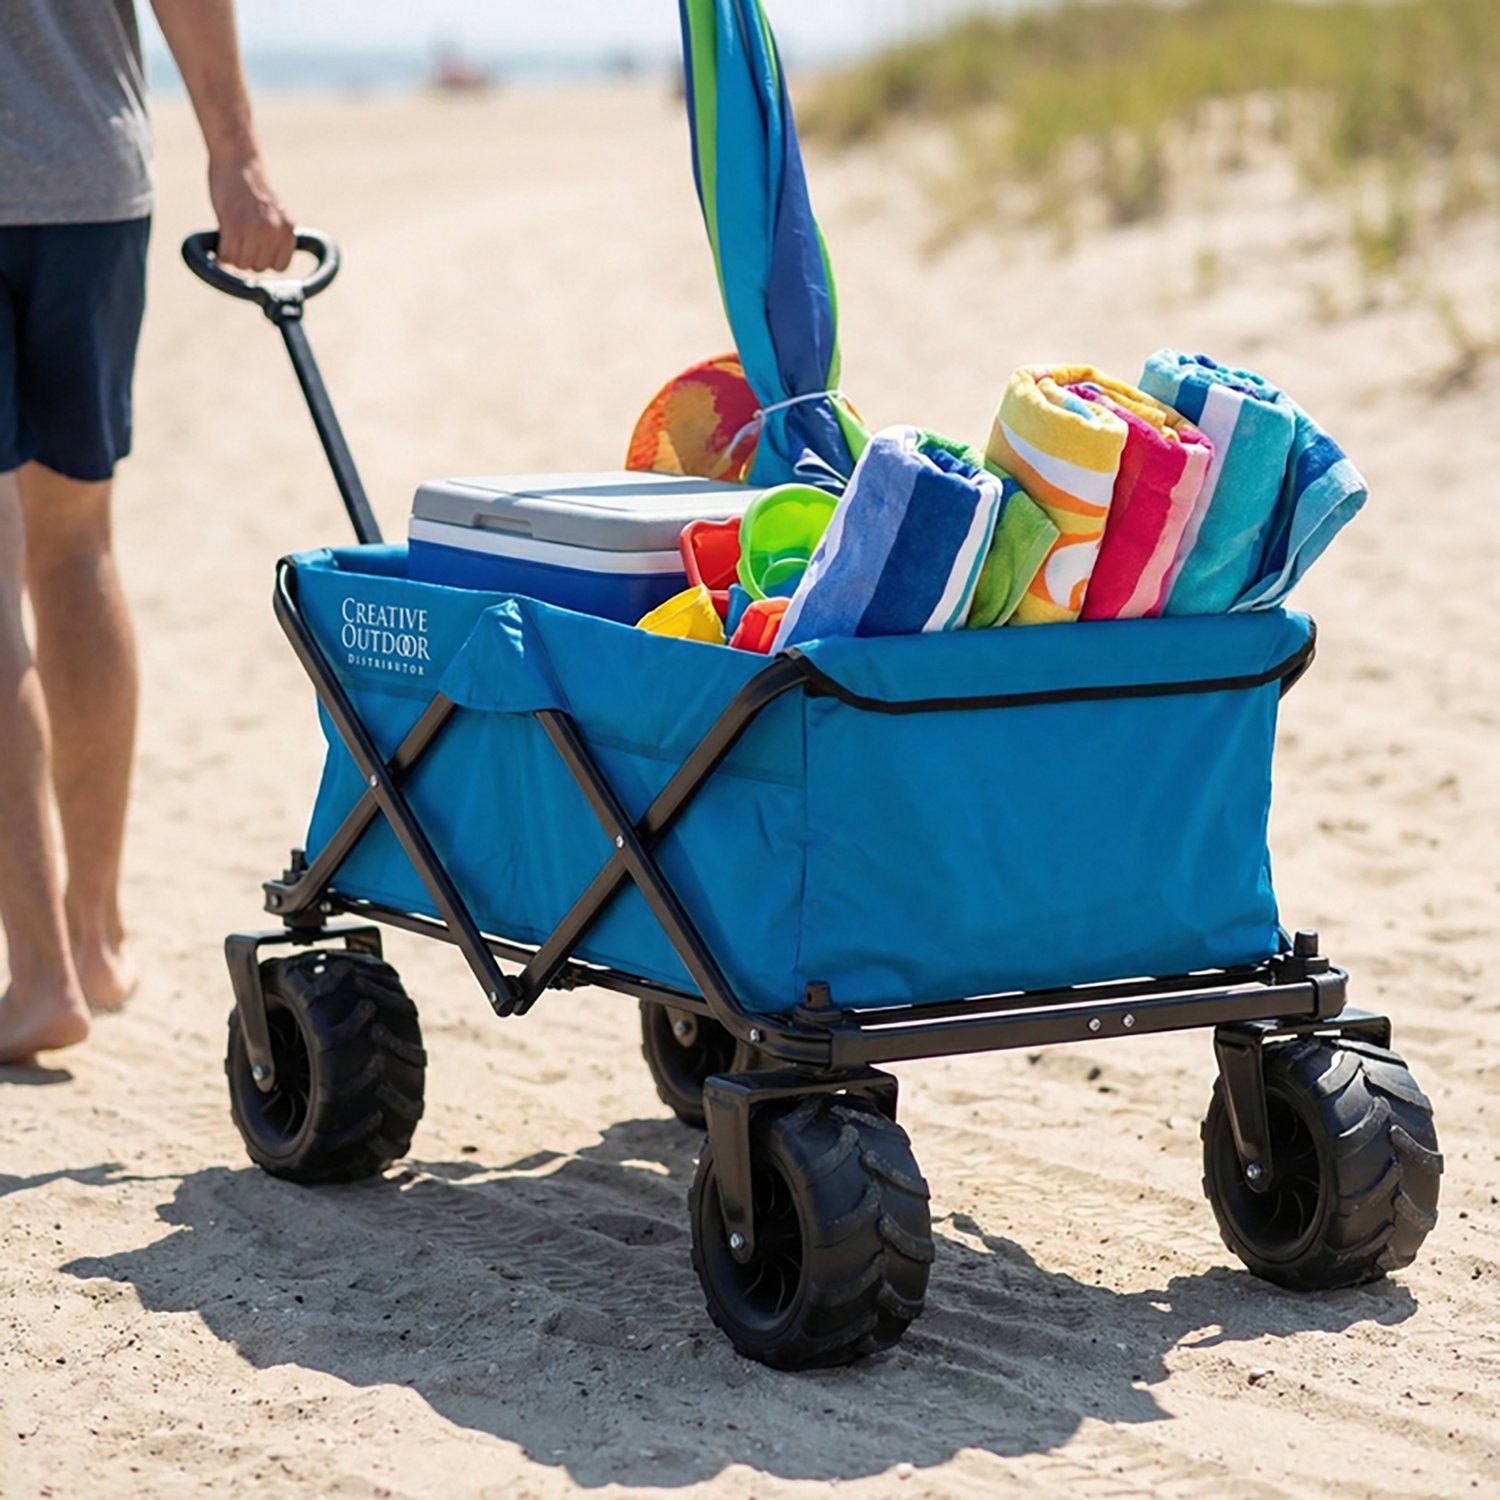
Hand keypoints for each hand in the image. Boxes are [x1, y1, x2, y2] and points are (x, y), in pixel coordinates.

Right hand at [209, 152, 294, 270]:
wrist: (237, 159)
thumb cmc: (251, 187)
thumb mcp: (273, 213)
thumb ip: (272, 237)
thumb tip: (258, 266)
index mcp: (288, 229)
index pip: (280, 267)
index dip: (264, 261)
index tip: (254, 251)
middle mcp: (275, 231)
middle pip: (258, 267)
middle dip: (246, 257)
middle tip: (237, 240)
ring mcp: (254, 229)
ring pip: (241, 264)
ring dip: (232, 256)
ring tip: (229, 237)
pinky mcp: (233, 224)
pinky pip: (226, 255)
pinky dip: (220, 253)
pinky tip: (218, 241)